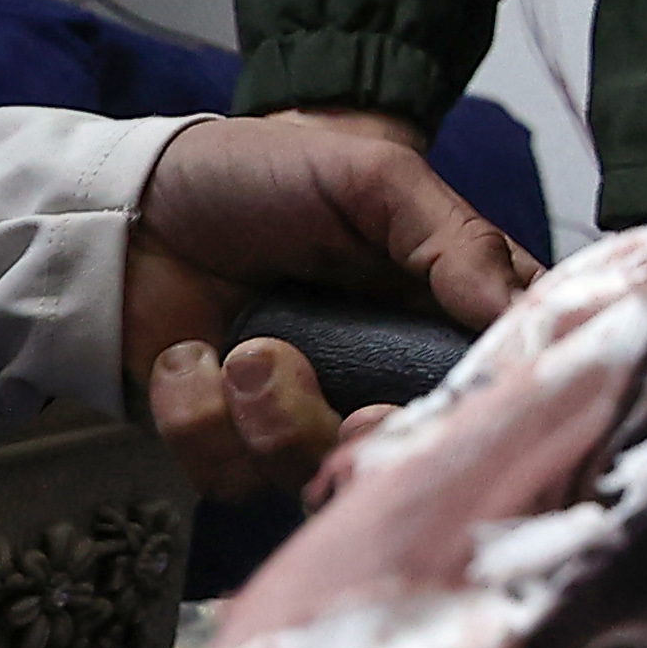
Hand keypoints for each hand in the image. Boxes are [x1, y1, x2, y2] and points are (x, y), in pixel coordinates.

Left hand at [124, 112, 541, 502]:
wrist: (129, 200)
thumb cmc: (258, 173)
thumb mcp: (373, 180)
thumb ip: (454, 243)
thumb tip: (517, 313)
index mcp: (437, 309)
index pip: (502, 371)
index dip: (490, 399)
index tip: (461, 395)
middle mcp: (382, 369)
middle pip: (414, 449)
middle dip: (379, 438)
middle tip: (359, 412)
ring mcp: (304, 409)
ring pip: (318, 473)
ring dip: (276, 416)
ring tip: (243, 351)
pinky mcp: (225, 437)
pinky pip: (230, 474)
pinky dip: (198, 417)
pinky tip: (188, 355)